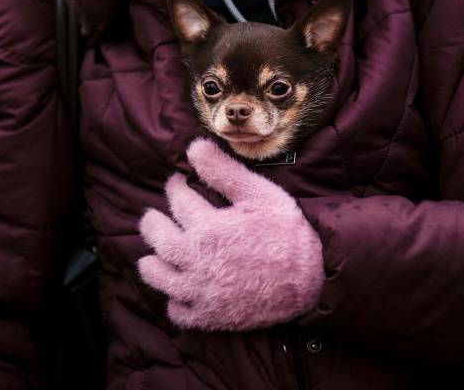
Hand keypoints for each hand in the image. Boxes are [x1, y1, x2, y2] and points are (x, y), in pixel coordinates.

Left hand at [138, 138, 324, 330]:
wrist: (310, 282)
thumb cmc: (288, 235)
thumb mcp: (259, 195)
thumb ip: (223, 170)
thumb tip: (193, 146)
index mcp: (206, 227)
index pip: (176, 198)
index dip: (176, 185)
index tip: (179, 182)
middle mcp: (194, 260)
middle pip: (155, 235)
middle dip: (154, 219)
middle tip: (158, 215)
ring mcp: (197, 291)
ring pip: (155, 274)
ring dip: (153, 259)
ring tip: (161, 251)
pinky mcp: (206, 316)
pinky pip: (175, 309)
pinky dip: (175, 298)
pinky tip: (184, 287)